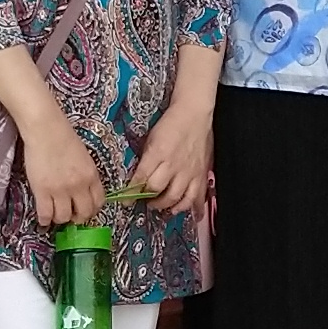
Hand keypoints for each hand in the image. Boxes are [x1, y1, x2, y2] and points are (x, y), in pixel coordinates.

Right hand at [20, 118, 105, 226]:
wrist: (46, 130)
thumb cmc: (64, 138)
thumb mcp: (84, 158)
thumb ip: (86, 176)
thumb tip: (83, 192)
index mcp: (91, 176)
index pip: (98, 202)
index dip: (92, 210)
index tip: (85, 211)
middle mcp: (79, 186)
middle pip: (83, 214)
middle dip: (77, 218)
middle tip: (70, 215)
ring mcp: (60, 190)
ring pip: (63, 217)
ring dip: (60, 218)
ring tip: (55, 214)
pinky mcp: (42, 191)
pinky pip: (45, 214)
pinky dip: (44, 219)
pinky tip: (43, 218)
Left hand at [133, 99, 213, 214]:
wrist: (195, 113)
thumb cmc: (171, 123)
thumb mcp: (151, 138)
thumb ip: (146, 159)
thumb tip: (137, 178)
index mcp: (158, 153)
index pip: (142, 178)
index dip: (132, 192)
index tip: (125, 201)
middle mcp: (174, 165)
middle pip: (158, 191)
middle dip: (148, 200)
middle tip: (145, 201)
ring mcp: (189, 172)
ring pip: (177, 198)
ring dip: (167, 206)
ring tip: (161, 207)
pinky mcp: (202, 174)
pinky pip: (198, 196)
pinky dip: (193, 209)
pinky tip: (188, 214)